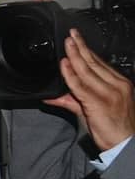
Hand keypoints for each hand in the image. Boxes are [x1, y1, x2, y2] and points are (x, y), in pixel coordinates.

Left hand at [46, 30, 134, 152]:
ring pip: (88, 71)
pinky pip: (81, 85)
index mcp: (119, 84)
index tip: (78, 40)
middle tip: (71, 35)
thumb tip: (53, 96)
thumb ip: (73, 100)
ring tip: (67, 44)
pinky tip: (65, 65)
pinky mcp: (100, 102)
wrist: (126, 144)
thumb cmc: (113, 129)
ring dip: (75, 56)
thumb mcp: (92, 110)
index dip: (87, 51)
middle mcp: (117, 86)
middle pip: (95, 63)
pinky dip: (71, 74)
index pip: (101, 64)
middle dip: (81, 47)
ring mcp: (109, 93)